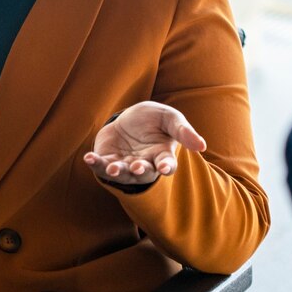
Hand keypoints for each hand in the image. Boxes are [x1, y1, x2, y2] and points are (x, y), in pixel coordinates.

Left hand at [84, 101, 206, 186]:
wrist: (129, 118)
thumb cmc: (154, 120)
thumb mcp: (170, 118)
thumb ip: (184, 131)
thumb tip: (202, 146)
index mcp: (162, 155)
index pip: (166, 165)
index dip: (166, 166)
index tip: (165, 166)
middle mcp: (144, 164)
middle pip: (143, 172)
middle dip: (140, 171)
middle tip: (138, 167)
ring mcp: (125, 164)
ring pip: (122, 173)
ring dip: (117, 172)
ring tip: (113, 169)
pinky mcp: (107, 160)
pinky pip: (101, 166)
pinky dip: (95, 164)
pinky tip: (88, 158)